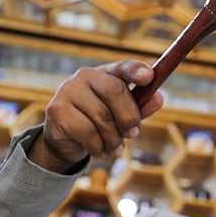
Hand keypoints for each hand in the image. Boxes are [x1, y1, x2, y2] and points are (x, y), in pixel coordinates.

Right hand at [29, 60, 163, 172]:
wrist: (66, 141)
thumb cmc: (99, 123)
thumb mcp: (123, 115)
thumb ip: (140, 107)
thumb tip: (158, 98)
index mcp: (106, 74)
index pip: (123, 67)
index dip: (136, 70)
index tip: (149, 77)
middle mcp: (85, 76)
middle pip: (114, 91)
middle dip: (128, 117)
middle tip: (133, 134)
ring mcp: (68, 90)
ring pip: (101, 116)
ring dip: (114, 139)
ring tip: (115, 148)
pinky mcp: (57, 110)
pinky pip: (86, 131)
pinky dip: (97, 146)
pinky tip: (98, 149)